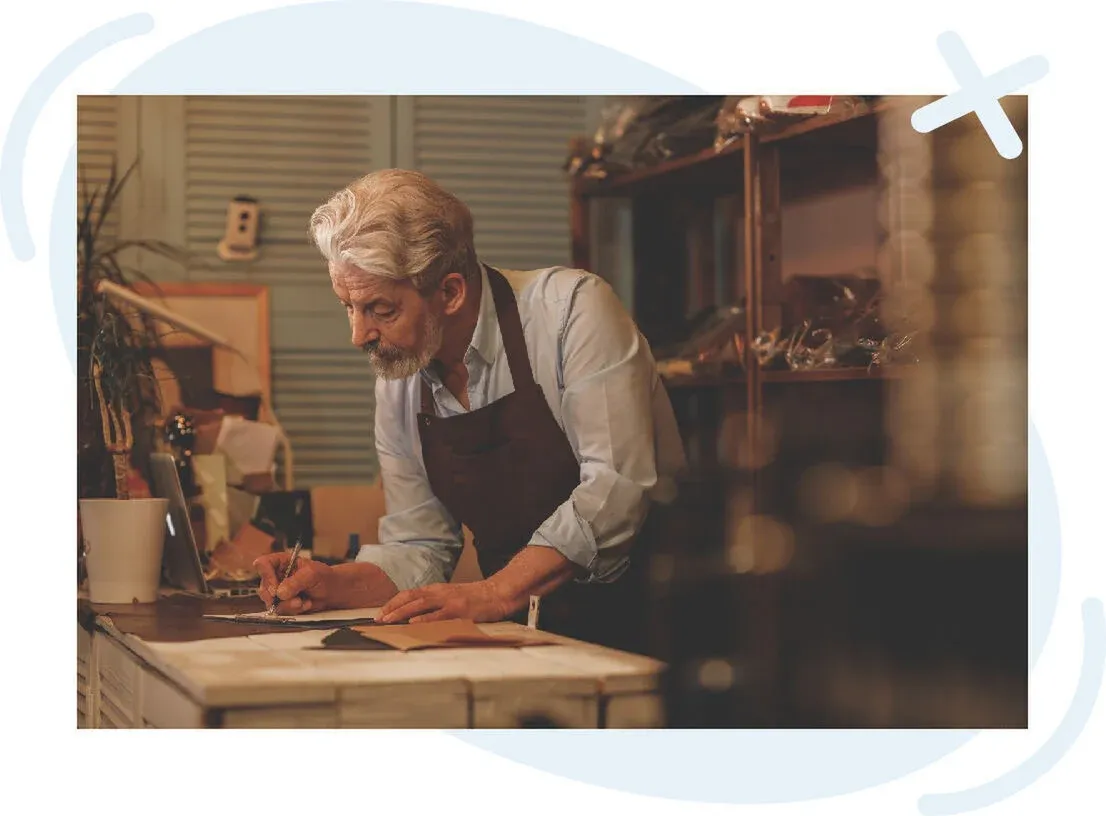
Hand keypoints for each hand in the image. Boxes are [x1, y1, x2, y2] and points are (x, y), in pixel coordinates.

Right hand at [253, 552, 335, 614]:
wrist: (331, 592)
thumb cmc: (323, 577)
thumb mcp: (312, 574)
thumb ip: (296, 582)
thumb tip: (280, 593)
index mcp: (281, 562)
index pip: (263, 564)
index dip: (266, 576)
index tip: (275, 589)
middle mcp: (276, 576)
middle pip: (263, 587)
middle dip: (278, 597)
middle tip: (293, 599)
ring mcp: (278, 591)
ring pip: (271, 602)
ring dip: (288, 605)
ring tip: (303, 601)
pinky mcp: (282, 604)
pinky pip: (280, 611)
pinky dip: (294, 610)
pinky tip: (305, 604)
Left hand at [379, 580, 514, 623]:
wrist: (497, 593)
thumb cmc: (475, 598)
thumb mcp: (451, 597)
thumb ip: (435, 604)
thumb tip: (416, 615)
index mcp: (436, 590)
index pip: (409, 594)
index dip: (393, 603)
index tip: (381, 613)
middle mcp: (439, 592)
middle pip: (410, 597)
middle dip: (391, 608)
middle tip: (378, 619)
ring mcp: (449, 600)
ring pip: (420, 604)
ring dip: (402, 612)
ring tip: (388, 620)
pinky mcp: (459, 610)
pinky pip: (438, 615)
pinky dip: (424, 619)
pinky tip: (414, 624)